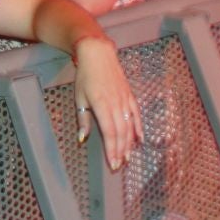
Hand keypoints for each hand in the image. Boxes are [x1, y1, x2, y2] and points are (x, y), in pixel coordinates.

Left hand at [73, 38, 139, 170]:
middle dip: (120, 151)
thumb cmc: (85, 76)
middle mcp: (116, 104)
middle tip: (119, 165)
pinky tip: (140, 139)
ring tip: (128, 157)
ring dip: (129, 143)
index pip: (109, 133)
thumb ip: (83, 120)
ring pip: (129, 126)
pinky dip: (139, 128)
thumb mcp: (79, 98)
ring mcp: (125, 100)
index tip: (112, 163)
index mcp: (102, 105)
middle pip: (121, 132)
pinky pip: (136, 115)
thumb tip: (83, 139)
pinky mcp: (130, 96)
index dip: (112, 150)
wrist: (98, 54)